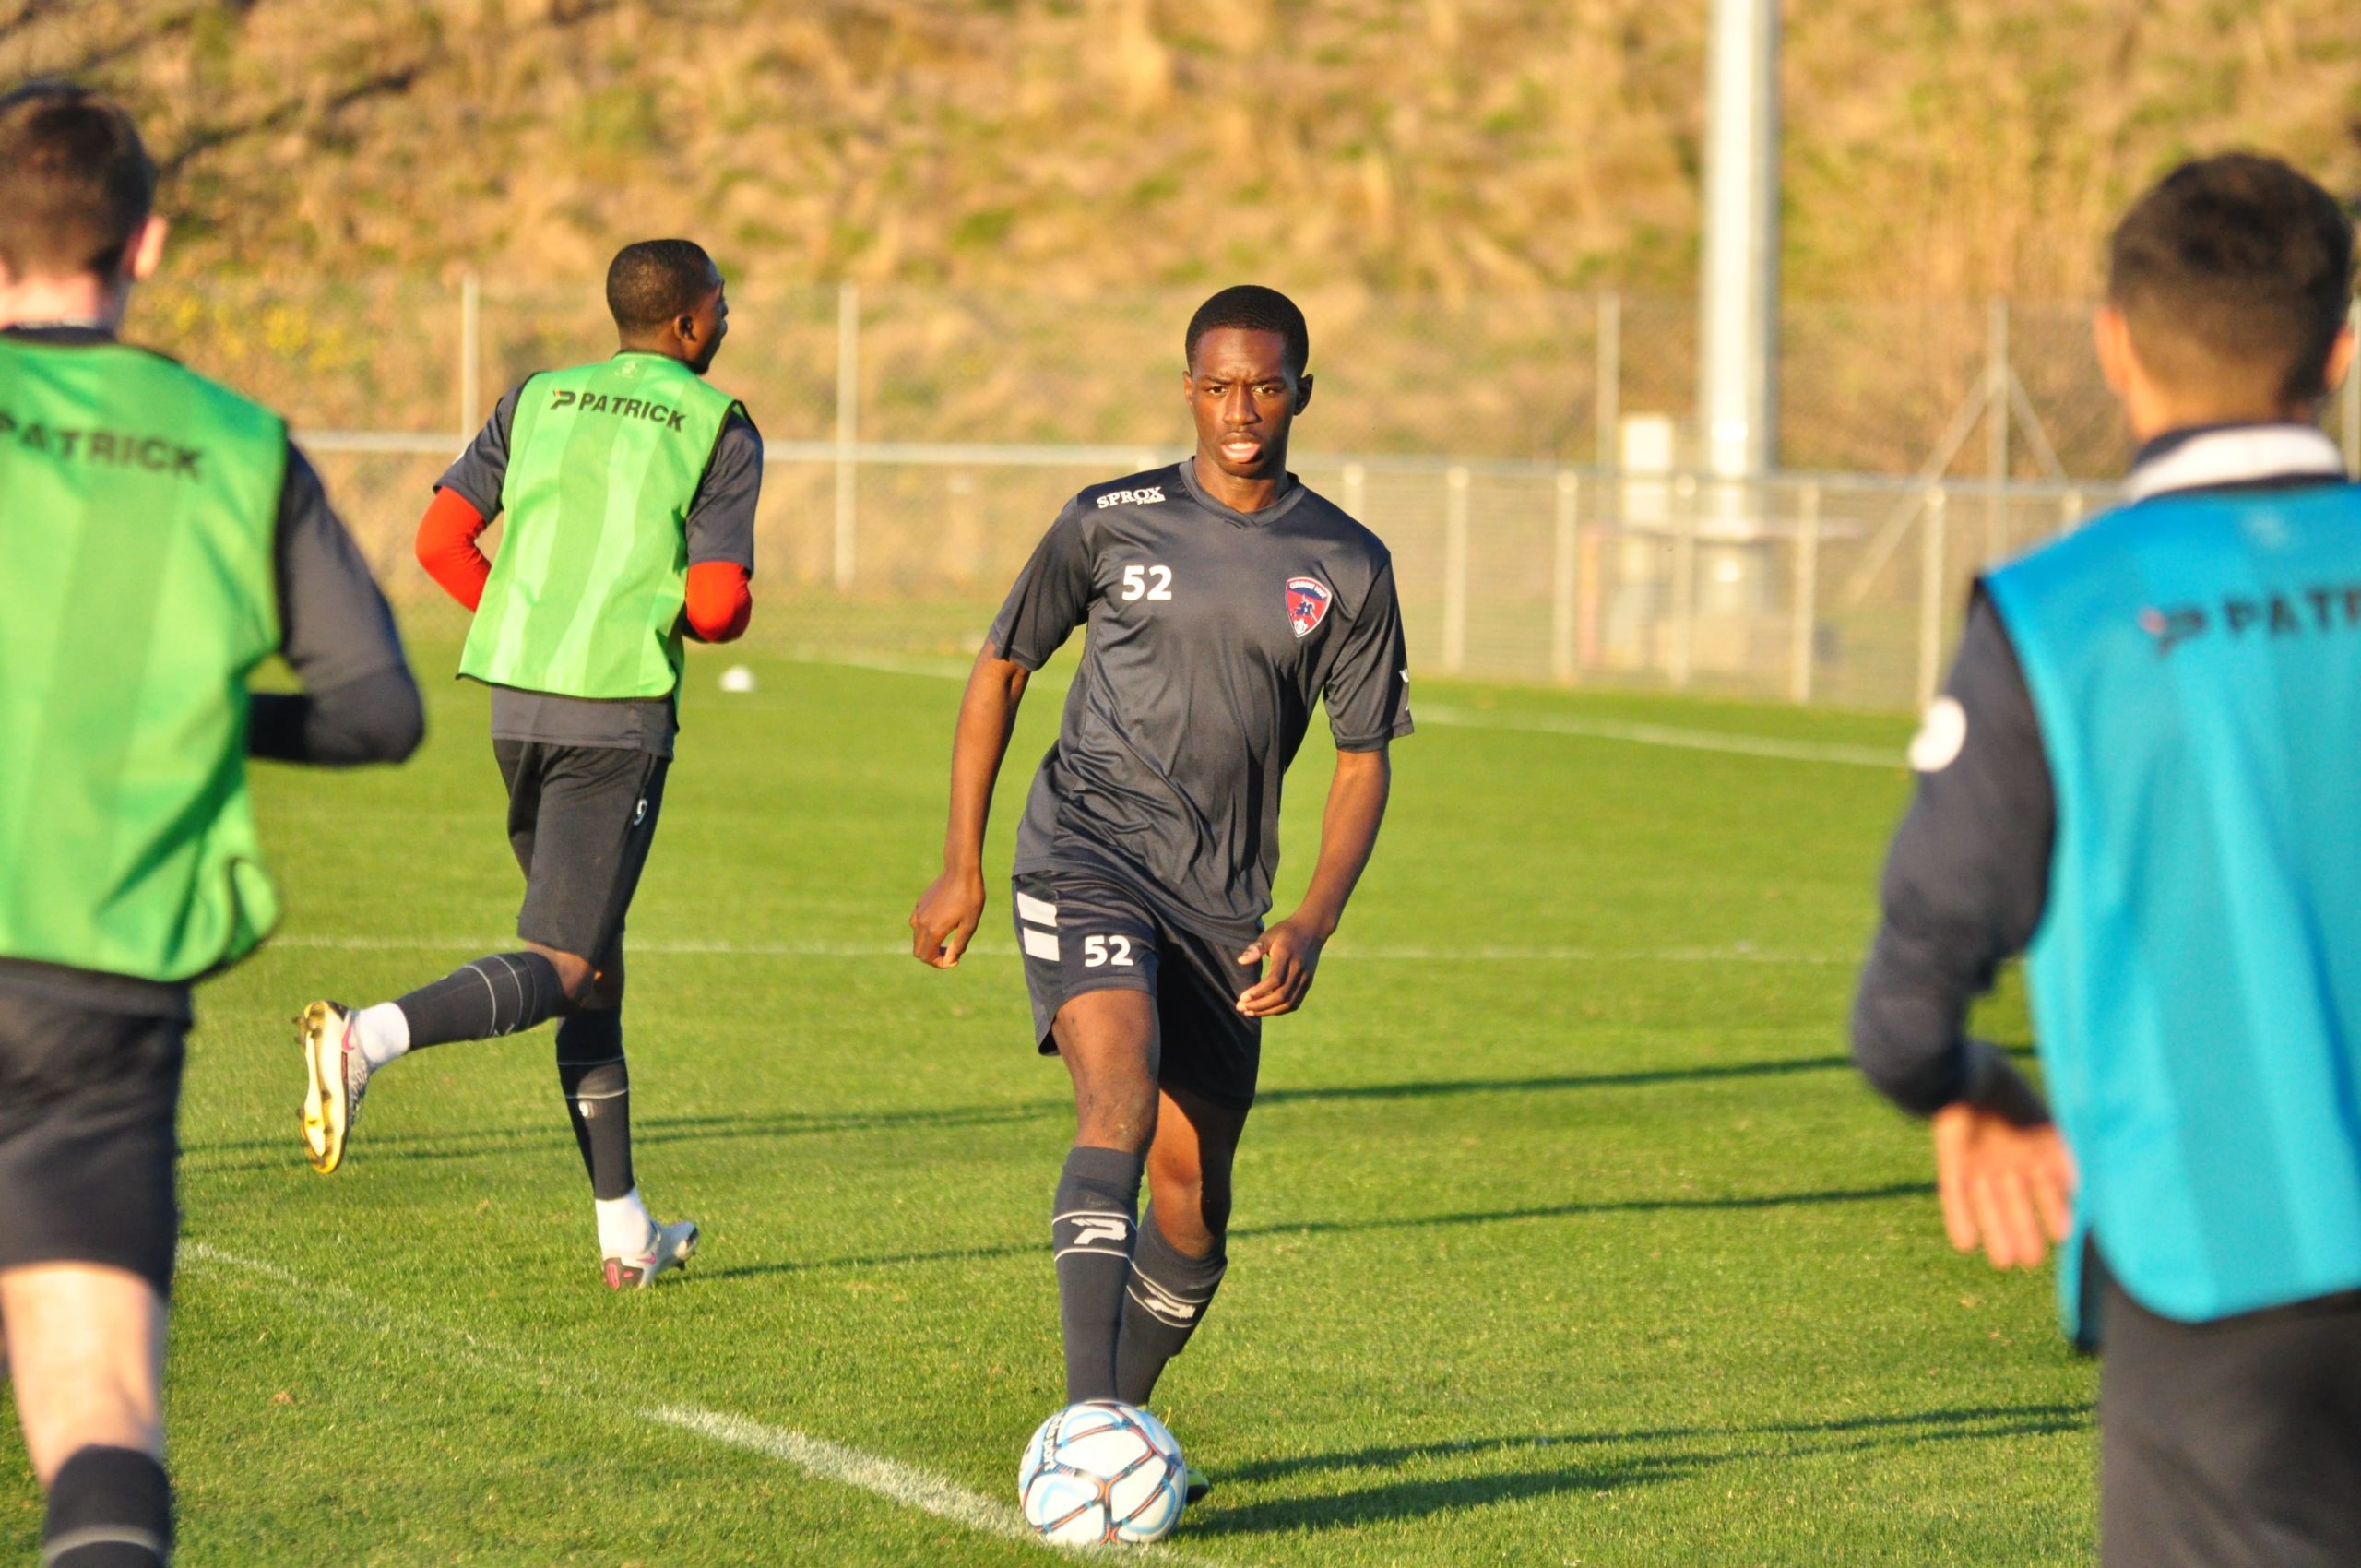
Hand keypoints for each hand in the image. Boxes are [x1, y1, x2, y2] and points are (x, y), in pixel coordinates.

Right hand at [909, 868, 985, 968]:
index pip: (927, 957)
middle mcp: (921, 923)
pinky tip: (943, 923)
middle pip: (918, 951)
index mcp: (933, 930)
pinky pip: (917, 924)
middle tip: (950, 952)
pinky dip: (926, 931)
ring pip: (916, 938)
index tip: (955, 959)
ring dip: (928, 944)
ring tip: (947, 939)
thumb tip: (949, 961)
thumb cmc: (970, 897)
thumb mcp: (969, 924)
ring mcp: (918, 912)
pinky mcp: (920, 904)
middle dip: (932, 957)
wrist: (961, 871)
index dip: (940, 964)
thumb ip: (958, 945)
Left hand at [1234, 915, 1329, 1017]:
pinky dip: (1280, 1010)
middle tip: (1241, 1008)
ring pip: (1288, 1003)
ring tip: (1250, 1011)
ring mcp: (1305, 978)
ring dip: (1268, 1011)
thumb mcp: (1269, 934)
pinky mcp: (1307, 983)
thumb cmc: (1286, 932)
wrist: (1312, 929)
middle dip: (1260, 1005)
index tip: (1243, 998)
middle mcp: (1298, 969)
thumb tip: (1240, 961)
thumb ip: (1255, 948)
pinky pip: (1294, 1003)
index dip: (1259, 991)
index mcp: (1287, 956)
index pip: (1274, 980)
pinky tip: (1265, 1010)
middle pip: (1281, 995)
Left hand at [1931, 1102, 2075, 1270]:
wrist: (1961, 1071)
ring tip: (2005, 1262)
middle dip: (2024, 1230)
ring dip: (1996, 1230)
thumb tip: (2081, 1188)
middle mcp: (2007, 1155)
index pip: (2047, 1185)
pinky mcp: (1952, 1158)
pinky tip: (1965, 1244)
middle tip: (2031, 1262)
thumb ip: (2059, 1155)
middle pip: (2016, 1200)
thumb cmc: (2006, 1092)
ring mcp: (1978, 1157)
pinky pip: (1955, 1193)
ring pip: (1989, 1202)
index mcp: (2033, 1143)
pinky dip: (1960, 1217)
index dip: (2055, 1210)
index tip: (2065, 1237)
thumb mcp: (2040, 1125)